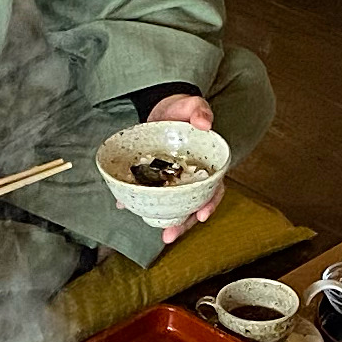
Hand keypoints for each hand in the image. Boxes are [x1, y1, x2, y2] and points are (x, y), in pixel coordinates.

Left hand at [144, 92, 221, 244]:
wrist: (163, 109)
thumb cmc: (182, 110)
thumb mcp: (192, 106)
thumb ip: (199, 111)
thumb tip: (204, 122)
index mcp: (207, 164)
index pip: (214, 188)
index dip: (210, 203)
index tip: (202, 215)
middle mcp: (192, 177)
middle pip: (193, 205)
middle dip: (184, 223)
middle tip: (171, 236)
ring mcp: (174, 180)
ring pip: (174, 205)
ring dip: (166, 221)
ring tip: (158, 234)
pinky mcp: (157, 178)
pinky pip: (151, 192)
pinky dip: (140, 201)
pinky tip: (127, 206)